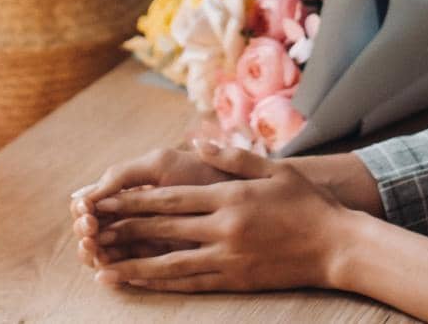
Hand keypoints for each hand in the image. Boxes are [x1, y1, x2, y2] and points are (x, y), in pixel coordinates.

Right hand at [70, 143, 237, 268]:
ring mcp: (143, 240)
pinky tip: (110, 269)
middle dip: (86, 232)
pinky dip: (114, 269)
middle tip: (91, 233)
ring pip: (105, 252)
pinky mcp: (159, 261)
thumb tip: (83, 196)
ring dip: (94, 251)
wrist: (240, 191)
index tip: (87, 212)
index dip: (83, 210)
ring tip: (98, 247)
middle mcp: (131, 218)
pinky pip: (128, 269)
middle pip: (92, 232)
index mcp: (127, 191)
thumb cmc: (201, 172)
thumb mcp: (159, 165)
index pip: (91, 205)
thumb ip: (122, 176)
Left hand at [90, 139, 353, 292]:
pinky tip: (141, 283)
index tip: (107, 200)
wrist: (336, 245)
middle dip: (124, 230)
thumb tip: (198, 143)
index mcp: (229, 197)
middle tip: (91, 231)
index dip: (135, 201)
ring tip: (103, 266)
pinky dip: (161, 284)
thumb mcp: (273, 168)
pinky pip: (191, 284)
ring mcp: (228, 257)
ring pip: (170, 263)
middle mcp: (224, 228)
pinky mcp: (235, 279)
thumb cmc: (306, 203)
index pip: (171, 199)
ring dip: (133, 264)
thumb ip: (232, 156)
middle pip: (164, 229)